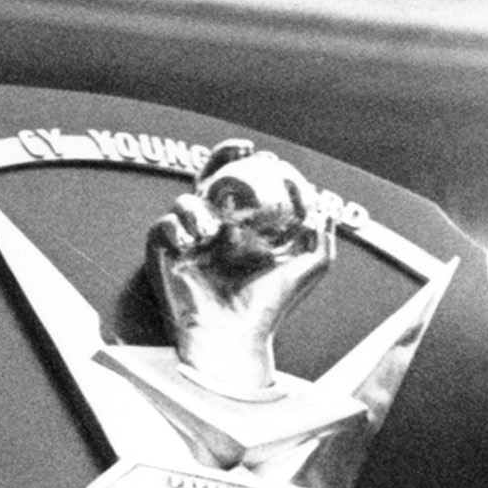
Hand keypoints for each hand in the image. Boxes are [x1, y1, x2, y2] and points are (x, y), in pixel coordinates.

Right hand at [146, 141, 334, 399]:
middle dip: (221, 156)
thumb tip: (325, 204)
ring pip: (184, 201)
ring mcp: (188, 240)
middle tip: (239, 150)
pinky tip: (191, 243)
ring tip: (211, 230)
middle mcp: (214, 229)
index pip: (243, 184)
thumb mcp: (309, 268)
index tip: (269, 157)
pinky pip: (162, 226)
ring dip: (198, 207)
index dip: (252, 164)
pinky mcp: (163, 255)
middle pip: (209, 177)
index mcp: (242, 227)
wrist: (235, 337)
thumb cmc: (270, 307)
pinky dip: (175, 227)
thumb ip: (321, 235)